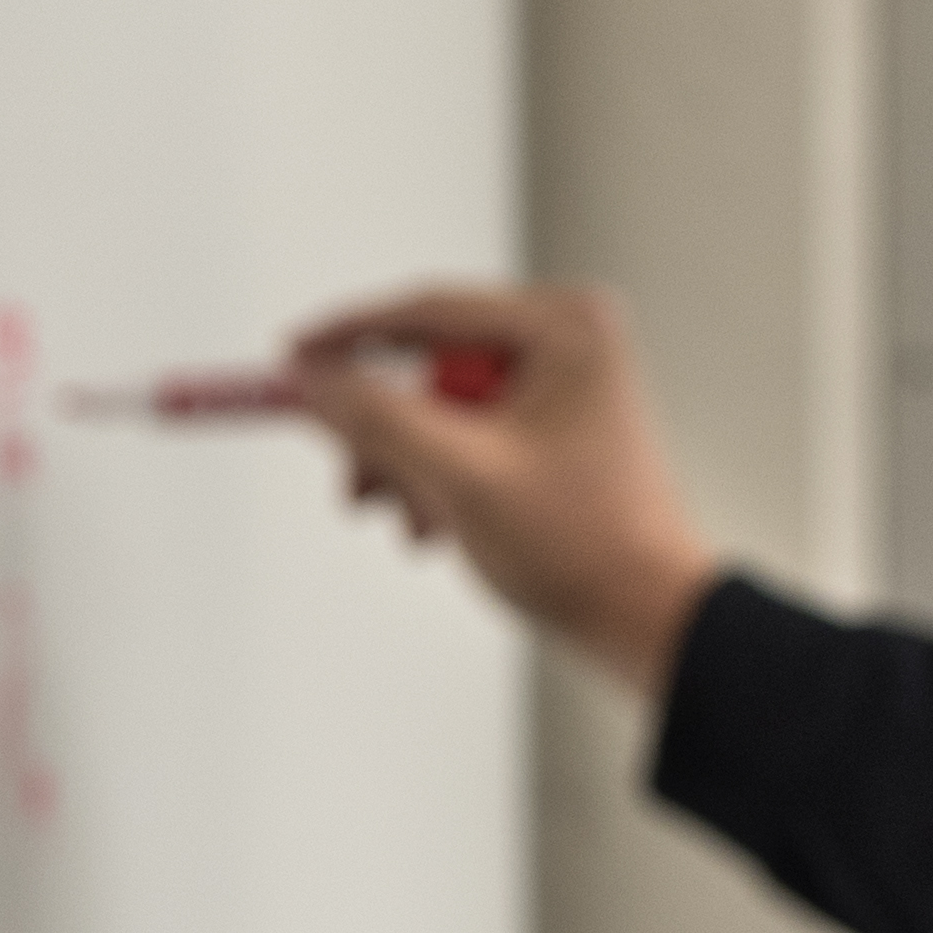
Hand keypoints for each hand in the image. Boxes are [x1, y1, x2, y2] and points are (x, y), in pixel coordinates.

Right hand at [272, 282, 720, 700]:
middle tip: (350, 481)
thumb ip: (375, 418)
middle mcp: (566, 342)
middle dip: (381, 431)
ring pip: (436, 409)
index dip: (344, 336)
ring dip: (406, 466)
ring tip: (410, 523)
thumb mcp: (459, 475)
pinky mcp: (549, 431)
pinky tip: (437, 530)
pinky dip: (435, 481)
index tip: (286, 360)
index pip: (425, 311)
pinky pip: (461, 438)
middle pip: (425, 365)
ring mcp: (560, 387)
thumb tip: (308, 380)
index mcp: (563, 327)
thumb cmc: (581, 546)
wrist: (647, 621)